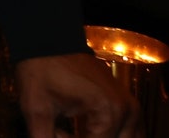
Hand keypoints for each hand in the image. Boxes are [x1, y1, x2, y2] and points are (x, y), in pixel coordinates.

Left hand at [16, 52, 140, 137]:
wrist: (48, 40)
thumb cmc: (40, 69)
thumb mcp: (36, 109)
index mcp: (109, 112)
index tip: (54, 130)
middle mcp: (128, 112)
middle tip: (60, 130)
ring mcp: (132, 109)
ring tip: (68, 130)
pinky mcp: (129, 107)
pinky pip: (128, 135)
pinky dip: (107, 136)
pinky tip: (84, 128)